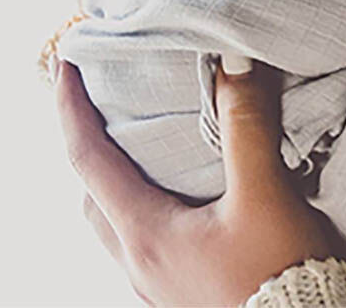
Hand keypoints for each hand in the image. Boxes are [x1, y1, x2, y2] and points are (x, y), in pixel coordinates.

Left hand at [52, 57, 334, 306]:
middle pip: (90, 192)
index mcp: (145, 233)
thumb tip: (232, 60)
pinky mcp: (177, 293)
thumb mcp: (265, 196)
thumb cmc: (281, 276)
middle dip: (85, 144)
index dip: (69, 106)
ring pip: (111, 222)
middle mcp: (139, 262)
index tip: (64, 63)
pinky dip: (137, 206)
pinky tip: (170, 201)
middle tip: (94, 105)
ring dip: (110, 180)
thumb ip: (246, 126)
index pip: (86, 157)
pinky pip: (137, 241)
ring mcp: (155, 284)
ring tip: (130, 148)